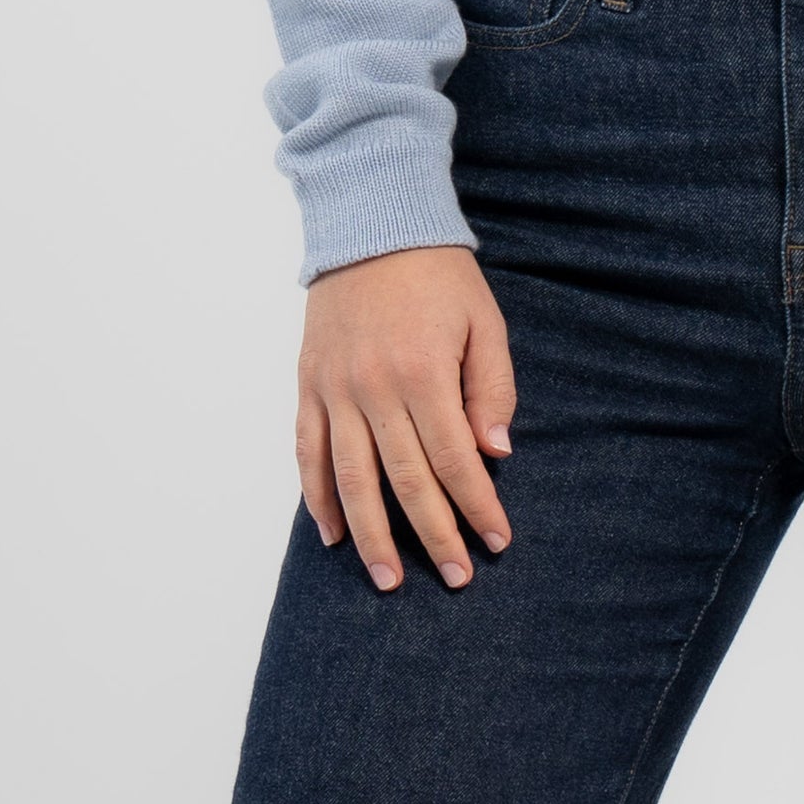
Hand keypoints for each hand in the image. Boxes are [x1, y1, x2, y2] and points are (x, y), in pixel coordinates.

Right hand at [296, 247, 516, 594]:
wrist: (371, 223)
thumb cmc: (438, 276)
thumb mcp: (484, 323)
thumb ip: (491, 388)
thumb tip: (495, 452)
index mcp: (424, 373)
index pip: (455, 460)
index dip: (477, 506)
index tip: (495, 542)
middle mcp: (375, 388)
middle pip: (406, 481)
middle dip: (434, 536)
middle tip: (455, 578)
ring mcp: (335, 390)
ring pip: (352, 479)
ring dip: (372, 536)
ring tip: (389, 580)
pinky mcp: (308, 385)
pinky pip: (309, 452)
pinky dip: (318, 497)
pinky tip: (334, 534)